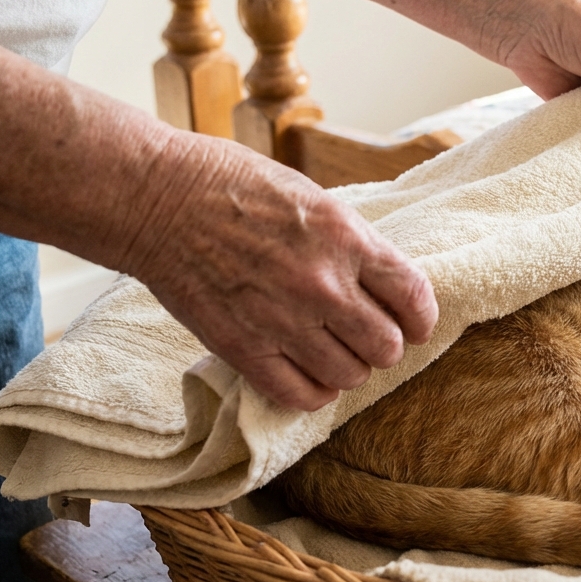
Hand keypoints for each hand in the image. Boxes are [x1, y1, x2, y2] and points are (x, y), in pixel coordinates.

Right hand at [123, 134, 437, 410]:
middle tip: (365, 337)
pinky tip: (306, 374)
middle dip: (384, 345)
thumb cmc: (234, 186)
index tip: (415, 325)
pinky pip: (302, 395)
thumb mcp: (313, 198)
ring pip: (350, 376)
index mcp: (346, 238)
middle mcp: (323, 284)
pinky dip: (313, 391)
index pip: (414, 297)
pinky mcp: (244, 348)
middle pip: (388, 347)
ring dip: (348, 368)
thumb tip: (383, 283)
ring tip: (332, 353)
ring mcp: (284, 320)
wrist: (159, 199)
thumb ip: (351, 243)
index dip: (422, 319)